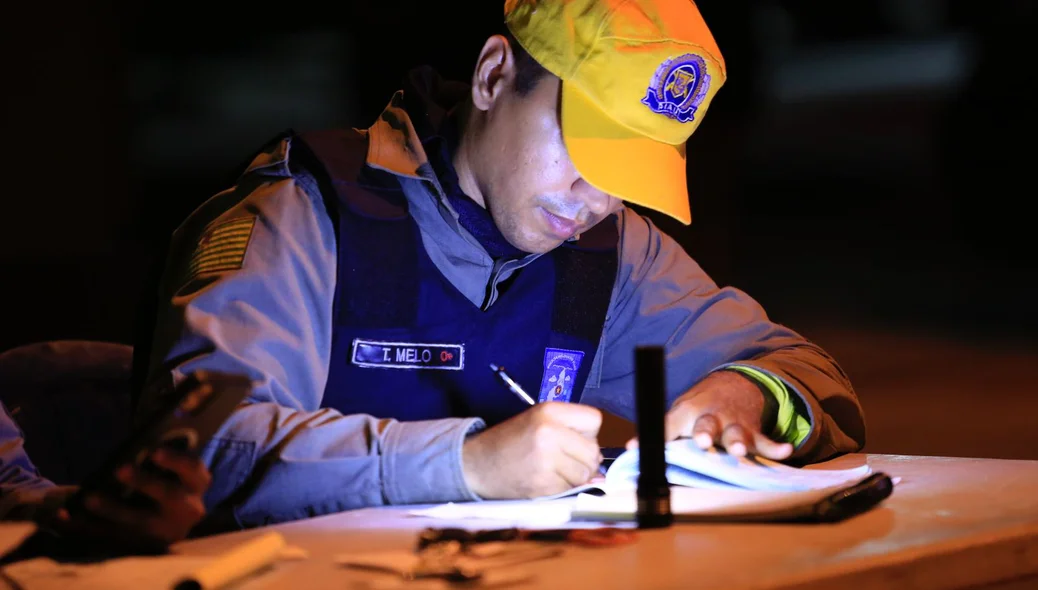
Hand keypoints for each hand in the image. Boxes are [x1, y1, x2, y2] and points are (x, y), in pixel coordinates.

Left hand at [40, 448, 210, 549]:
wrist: (174, 522)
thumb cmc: (172, 481)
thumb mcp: (177, 470)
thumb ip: (165, 455)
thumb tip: (142, 433)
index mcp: (197, 485)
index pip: (193, 469)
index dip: (175, 461)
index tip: (154, 451)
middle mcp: (186, 510)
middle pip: (168, 496)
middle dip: (144, 482)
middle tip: (119, 469)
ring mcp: (163, 530)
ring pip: (138, 522)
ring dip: (112, 509)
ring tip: (89, 498)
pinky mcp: (140, 544)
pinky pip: (110, 535)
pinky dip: (86, 525)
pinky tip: (65, 515)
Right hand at [462, 402, 602, 498]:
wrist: (476, 464)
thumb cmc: (510, 442)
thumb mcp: (538, 420)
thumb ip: (570, 432)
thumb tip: (602, 465)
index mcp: (548, 411)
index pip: (594, 420)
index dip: (588, 432)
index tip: (574, 438)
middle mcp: (549, 432)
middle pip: (593, 451)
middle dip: (584, 460)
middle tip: (562, 459)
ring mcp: (545, 460)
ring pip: (585, 474)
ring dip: (574, 477)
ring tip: (552, 470)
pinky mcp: (542, 484)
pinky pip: (570, 490)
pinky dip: (561, 489)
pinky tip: (543, 480)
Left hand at [627, 370, 792, 459]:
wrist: (733, 385)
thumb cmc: (700, 407)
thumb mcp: (678, 413)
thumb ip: (661, 432)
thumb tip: (632, 448)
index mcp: (688, 412)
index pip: (671, 424)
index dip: (661, 434)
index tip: (646, 446)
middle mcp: (712, 417)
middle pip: (708, 425)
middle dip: (705, 433)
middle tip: (702, 441)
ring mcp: (734, 423)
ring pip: (737, 432)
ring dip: (738, 440)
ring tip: (740, 448)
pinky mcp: (754, 431)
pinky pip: (767, 441)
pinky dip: (777, 447)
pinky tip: (786, 450)